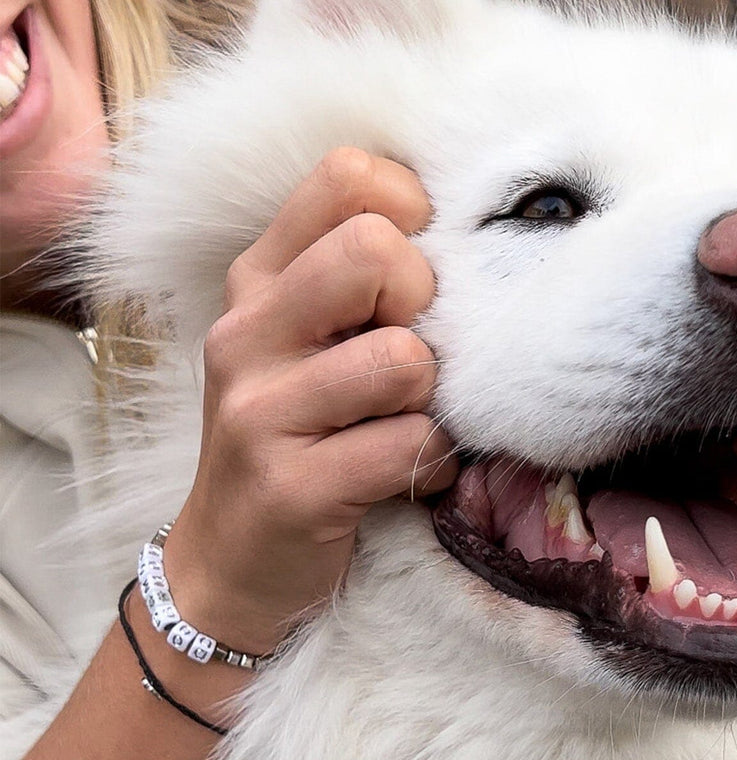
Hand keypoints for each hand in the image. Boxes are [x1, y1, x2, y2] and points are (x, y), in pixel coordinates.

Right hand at [160, 149, 457, 652]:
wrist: (232, 559)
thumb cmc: (292, 439)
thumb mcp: (302, 345)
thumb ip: (357, 285)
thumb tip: (459, 242)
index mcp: (258, 280)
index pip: (348, 177)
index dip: (411, 214)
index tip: (415, 278)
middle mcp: (247, 332)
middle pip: (376, 252)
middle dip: (425, 305)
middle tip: (411, 360)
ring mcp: (261, 410)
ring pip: (403, 360)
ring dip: (430, 400)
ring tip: (404, 425)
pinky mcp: (293, 486)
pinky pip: (409, 444)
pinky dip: (431, 462)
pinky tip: (406, 475)